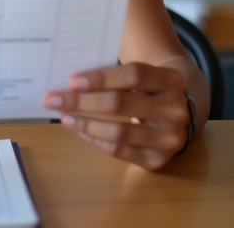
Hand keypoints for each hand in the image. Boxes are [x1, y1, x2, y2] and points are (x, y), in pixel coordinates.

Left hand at [43, 62, 189, 170]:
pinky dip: (96, 140)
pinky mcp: (158, 159)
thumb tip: (71, 81)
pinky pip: (120, 152)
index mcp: (171, 80)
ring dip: (84, 123)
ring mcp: (169, 138)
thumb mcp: (143, 72)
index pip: (133, 75)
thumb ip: (114, 72)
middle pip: (120, 104)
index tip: (71, 81)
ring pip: (119, 131)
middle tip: (52, 99)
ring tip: (63, 116)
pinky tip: (80, 130)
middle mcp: (175, 110)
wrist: (181, 109)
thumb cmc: (149, 86)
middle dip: (81, 102)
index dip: (100, 77)